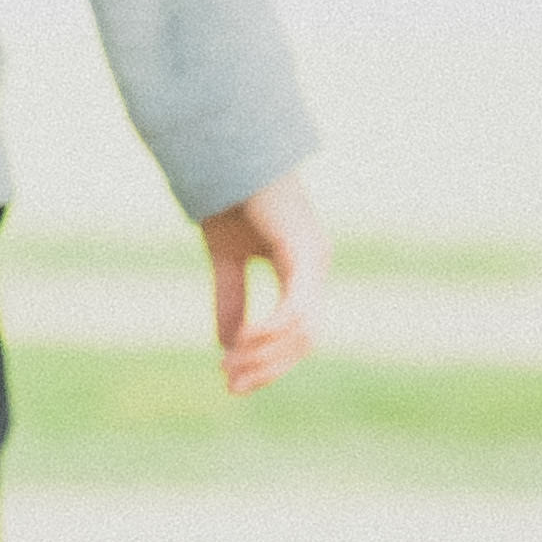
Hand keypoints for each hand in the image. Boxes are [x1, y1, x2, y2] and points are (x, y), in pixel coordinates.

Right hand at [202, 176, 324, 397]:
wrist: (229, 157)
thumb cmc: (230, 199)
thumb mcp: (226, 260)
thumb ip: (230, 299)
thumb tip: (228, 344)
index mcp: (301, 272)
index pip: (296, 333)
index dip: (267, 363)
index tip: (231, 383)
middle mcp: (315, 270)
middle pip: (303, 341)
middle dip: (267, 368)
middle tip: (230, 384)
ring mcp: (314, 262)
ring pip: (303, 331)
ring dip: (266, 355)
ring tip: (230, 366)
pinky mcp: (304, 253)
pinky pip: (296, 306)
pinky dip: (272, 329)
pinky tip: (245, 341)